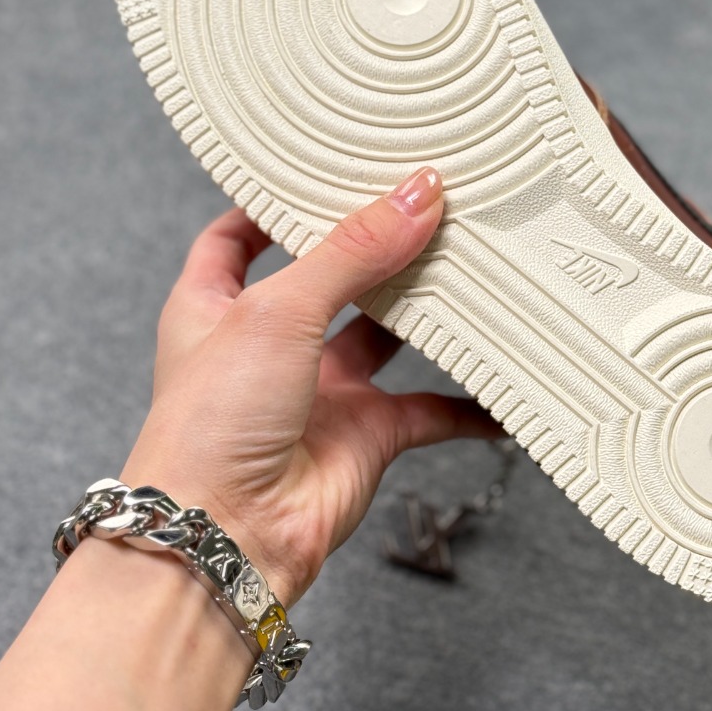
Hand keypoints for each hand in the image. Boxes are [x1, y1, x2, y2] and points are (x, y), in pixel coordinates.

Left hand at [119, 167, 499, 607]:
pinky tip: (501, 388)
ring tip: (471, 269)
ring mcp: (318, 392)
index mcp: (215, 306)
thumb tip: (415, 195)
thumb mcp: (277, 311)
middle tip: (423, 208)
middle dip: (372, 250)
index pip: (237, 238)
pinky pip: (428, 412)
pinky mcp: (364, 436)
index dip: (272, 207)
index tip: (320, 173)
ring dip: (425, 313)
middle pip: (329, 280)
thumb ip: (351, 250)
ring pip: (385, 338)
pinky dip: (467, 404)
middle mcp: (268, 346)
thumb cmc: (210, 426)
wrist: (226, 537)